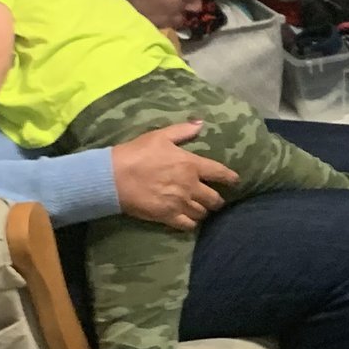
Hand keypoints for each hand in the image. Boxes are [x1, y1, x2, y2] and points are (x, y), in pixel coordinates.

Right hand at [110, 122, 235, 231]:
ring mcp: (180, 203)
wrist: (114, 176)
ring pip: (202, 213)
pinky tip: (189, 221)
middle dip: (217, 200)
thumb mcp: (160, 136)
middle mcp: (190, 186)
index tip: (235, 181)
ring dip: (203, 212)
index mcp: (191, 165)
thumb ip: (183, 131)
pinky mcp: (168, 216)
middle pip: (214, 199)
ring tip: (201, 209)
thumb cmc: (137, 153)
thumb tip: (200, 123)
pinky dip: (191, 224)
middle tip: (215, 200)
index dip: (231, 178)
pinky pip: (188, 225)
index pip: (220, 173)